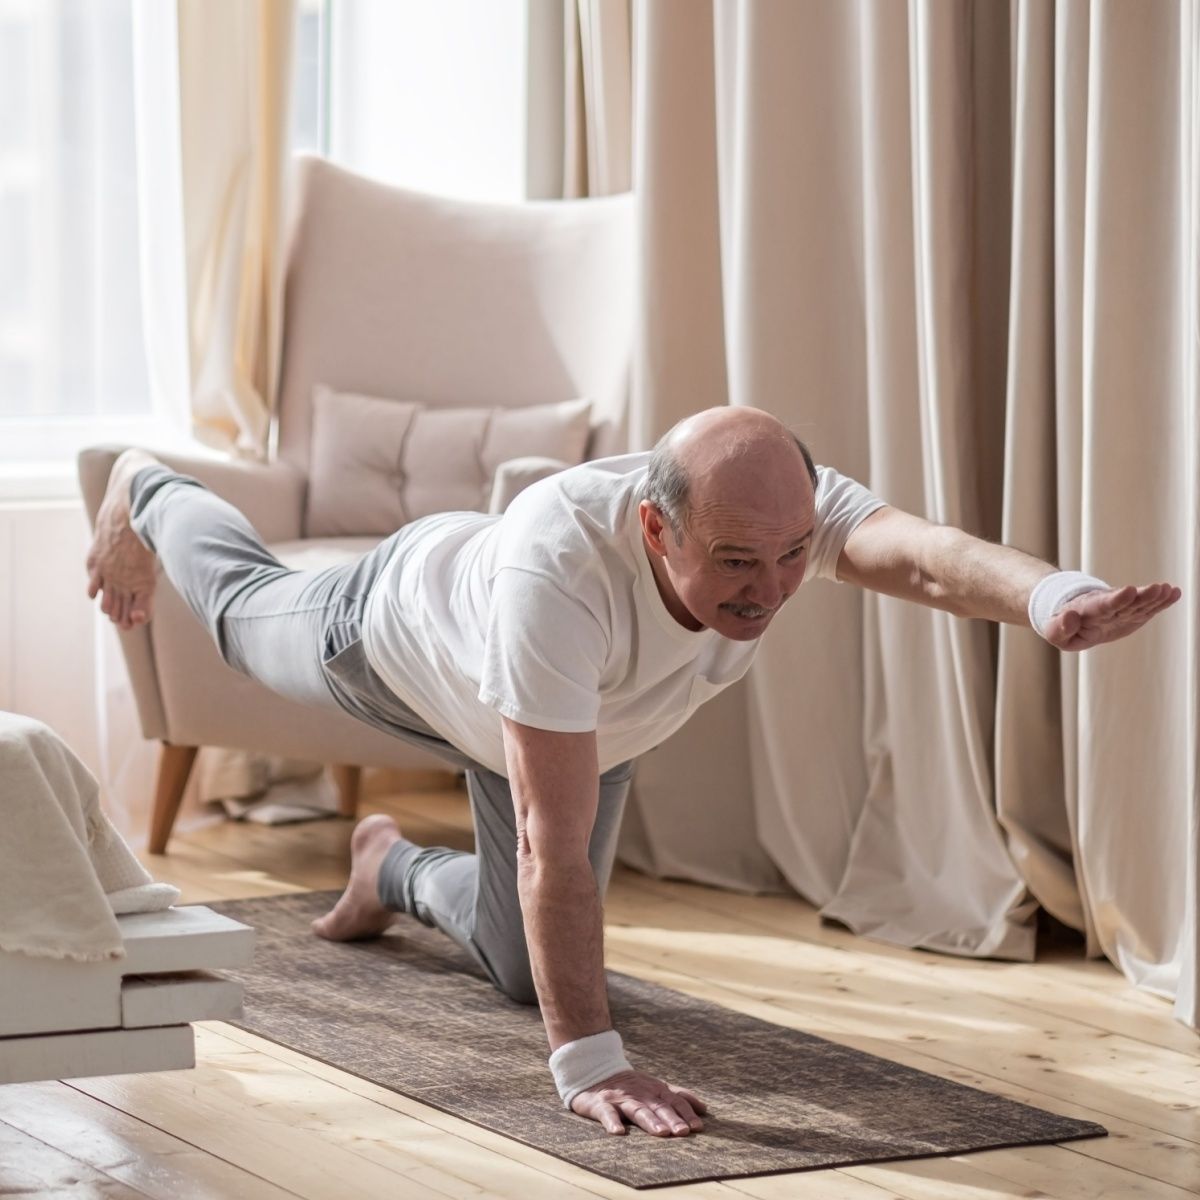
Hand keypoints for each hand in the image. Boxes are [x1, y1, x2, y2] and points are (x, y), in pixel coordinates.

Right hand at [570, 1068, 706, 1136]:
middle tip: (683, 1132)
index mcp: (654, 1090)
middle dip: (672, 1118)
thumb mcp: (656, 1087)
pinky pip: (607, 1113)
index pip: (674, 1100)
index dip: (686, 1112)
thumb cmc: (630, 1085)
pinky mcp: (601, 1104)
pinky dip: (612, 1122)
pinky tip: (618, 1132)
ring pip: (637, 1109)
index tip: (698, 1126)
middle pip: (658, 1106)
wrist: (595, 1070)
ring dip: (649, 1120)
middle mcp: (640, 1093)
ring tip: (661, 1132)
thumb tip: (704, 1108)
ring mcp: (621, 1098)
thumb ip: (679, 1096)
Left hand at [1043, 582, 1180, 650]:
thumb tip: (1070, 617)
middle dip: (1142, 596)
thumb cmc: (1063, 626)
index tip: (1130, 590)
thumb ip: (1060, 627)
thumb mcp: (1054, 631)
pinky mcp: (1132, 614)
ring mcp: (1122, 610)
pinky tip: (1174, 593)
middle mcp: (1109, 607)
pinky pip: (1147, 608)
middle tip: (1158, 588)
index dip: (1117, 598)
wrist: (1073, 616)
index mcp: (1089, 611)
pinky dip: (1160, 602)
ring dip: (1154, 597)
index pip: (1103, 605)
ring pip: (1139, 604)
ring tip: (1168, 589)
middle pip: (1126, 602)